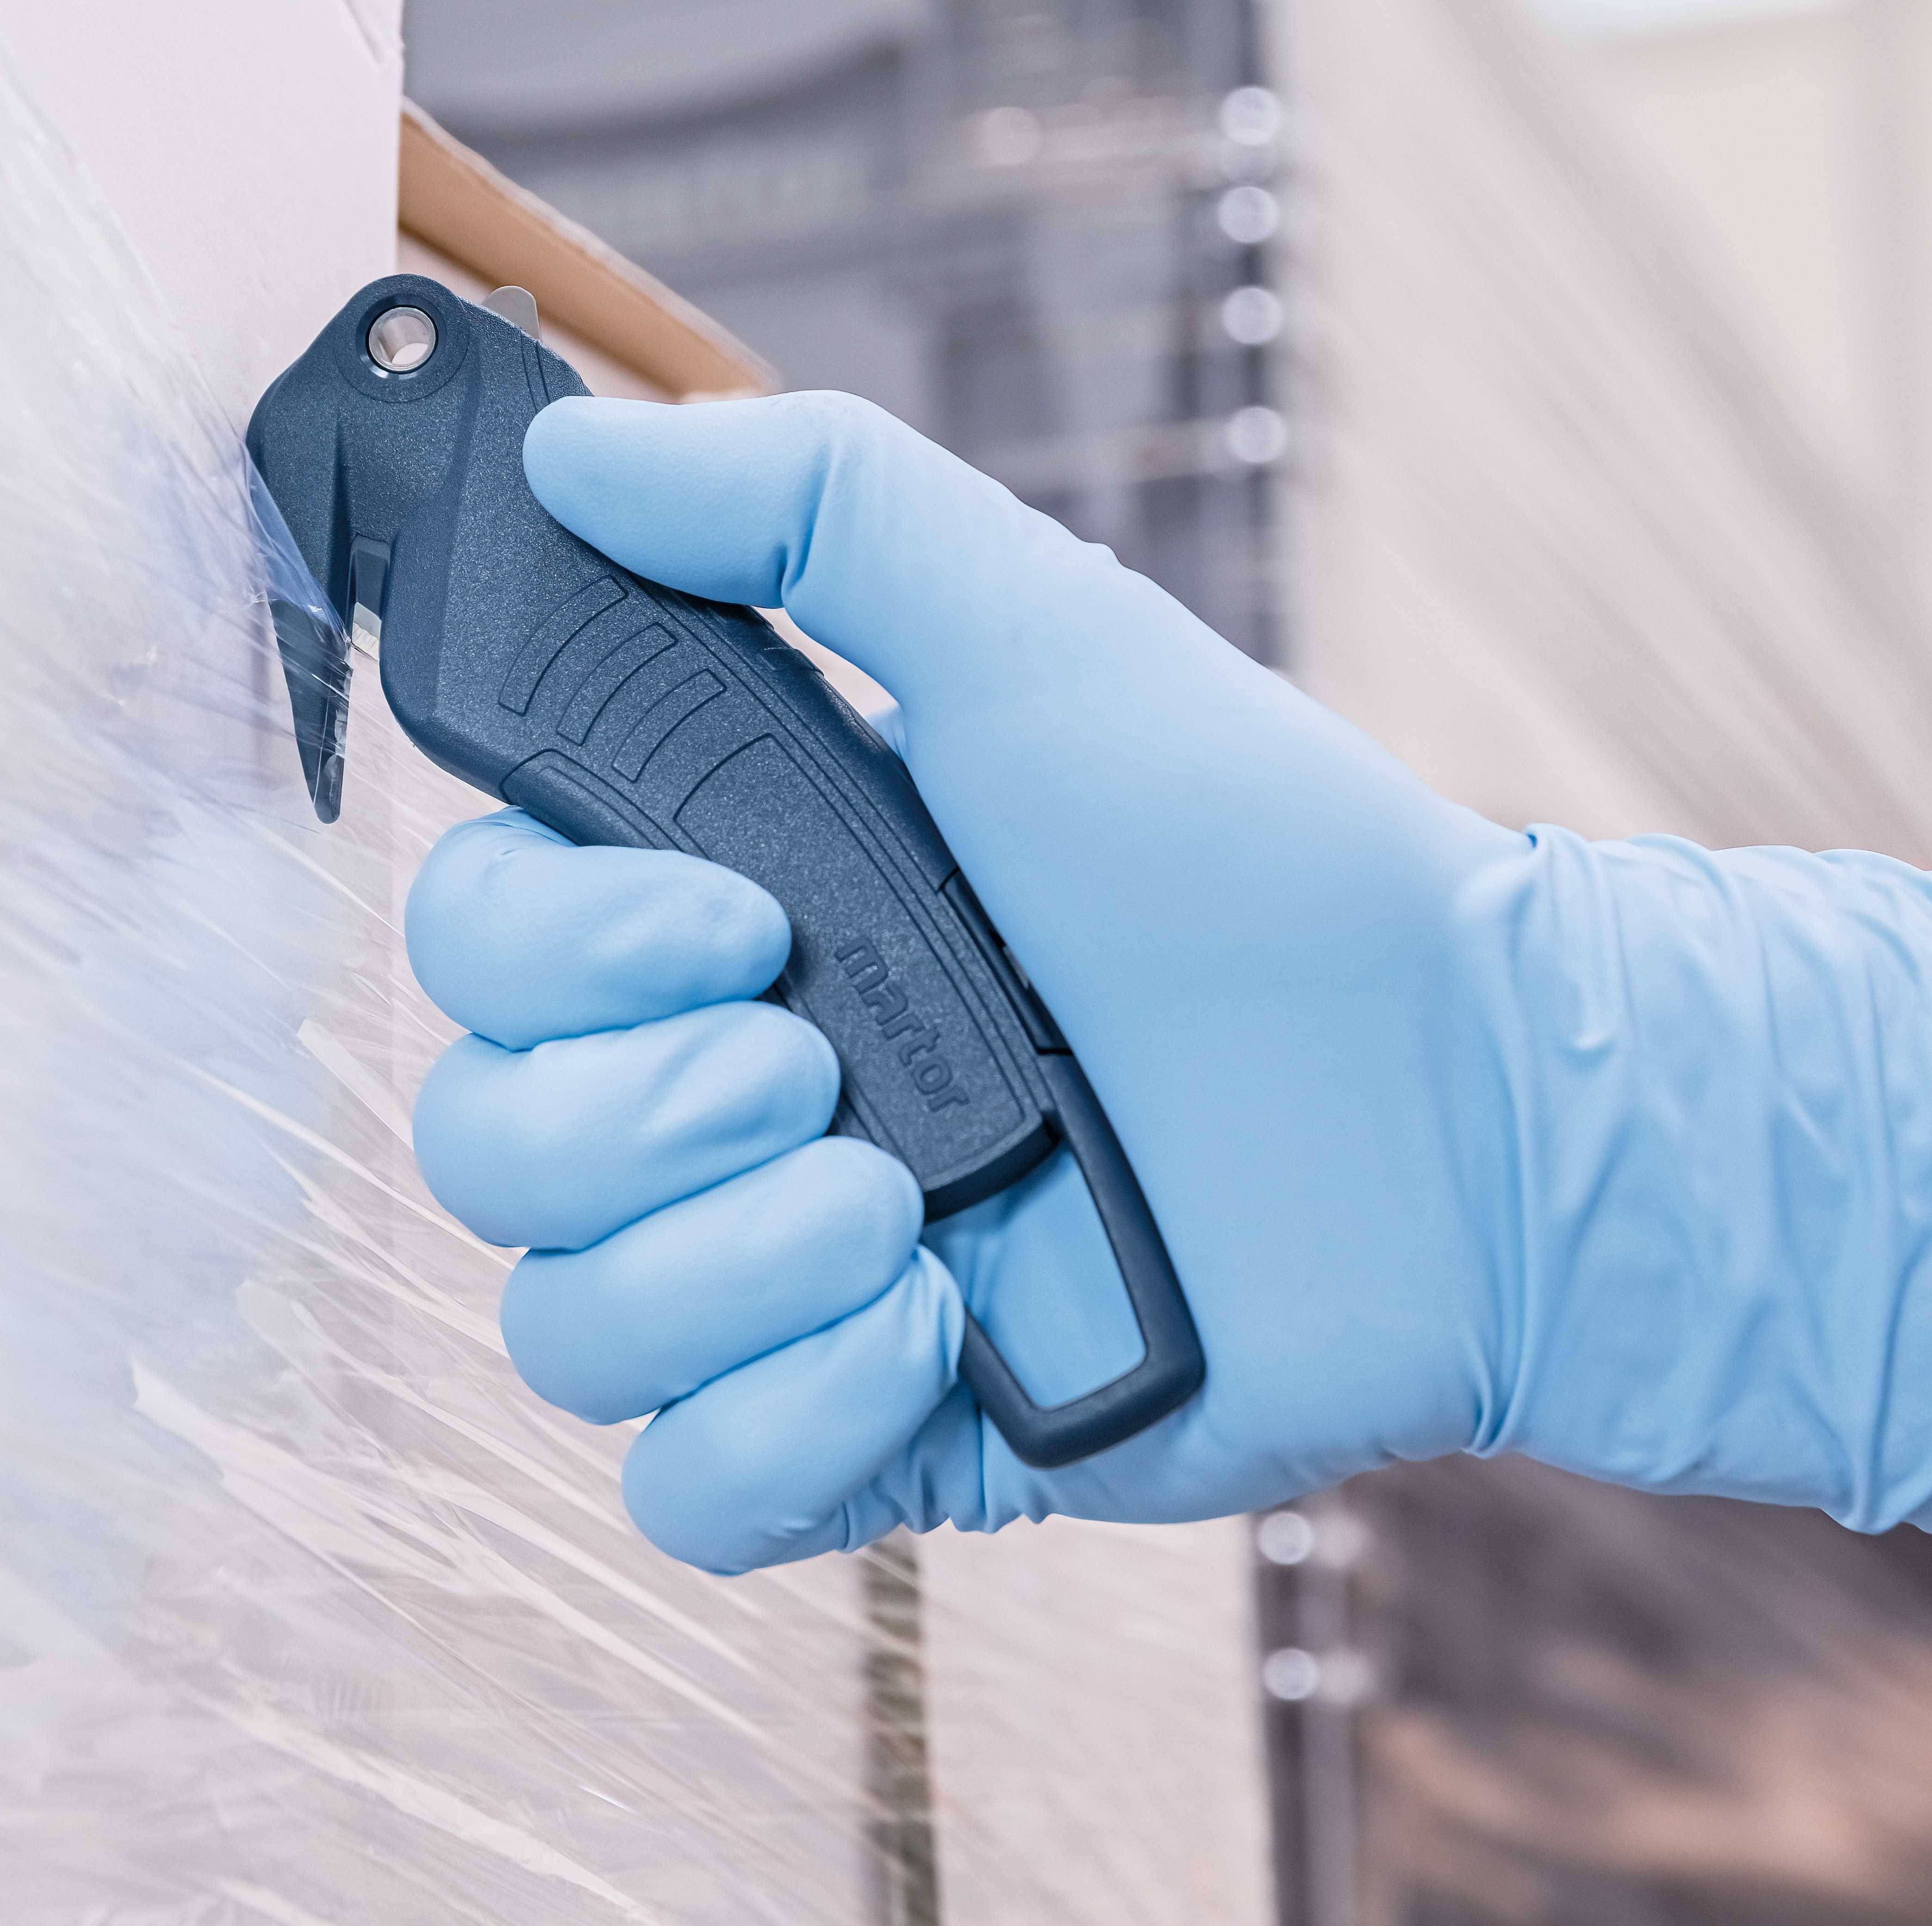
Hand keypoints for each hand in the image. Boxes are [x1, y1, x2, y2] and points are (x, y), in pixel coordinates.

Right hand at [402, 394, 1931, 1573]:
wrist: (1456, 1108)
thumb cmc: (1260, 854)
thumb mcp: (1039, 630)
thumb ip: (807, 507)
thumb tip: (574, 442)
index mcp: (732, 914)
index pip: (474, 948)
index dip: (555, 948)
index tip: (742, 916)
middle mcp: (729, 1094)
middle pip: (481, 1146)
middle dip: (638, 1112)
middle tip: (824, 1065)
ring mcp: (791, 1274)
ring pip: (559, 1330)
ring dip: (715, 1270)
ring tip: (907, 1217)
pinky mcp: (875, 1435)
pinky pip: (683, 1489)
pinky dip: (774, 1429)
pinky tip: (925, 1342)